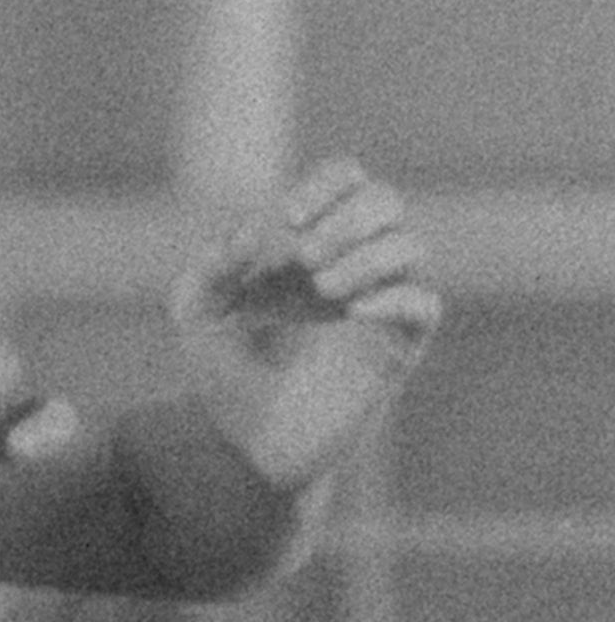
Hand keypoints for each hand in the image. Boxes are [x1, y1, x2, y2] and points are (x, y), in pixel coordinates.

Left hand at [172, 158, 441, 488]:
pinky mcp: (396, 350)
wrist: (245, 443)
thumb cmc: (222, 372)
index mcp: (305, 243)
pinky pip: (425, 304)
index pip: (344, 179)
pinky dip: (395, 296)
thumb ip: (209, 269)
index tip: (288, 219)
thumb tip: (248, 233)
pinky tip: (355, 312)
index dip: (324, 184)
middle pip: (386, 201)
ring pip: (411, 247)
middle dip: (348, 218)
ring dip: (367, 256)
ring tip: (323, 289)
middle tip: (306, 260)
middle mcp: (349, 265)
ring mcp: (377, 306)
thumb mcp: (196, 315)